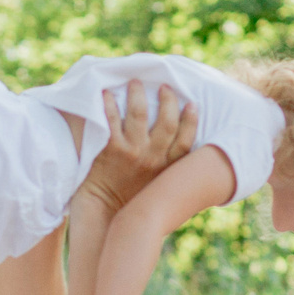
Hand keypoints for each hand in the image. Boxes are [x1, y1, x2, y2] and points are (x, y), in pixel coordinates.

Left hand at [77, 79, 198, 214]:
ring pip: (139, 114)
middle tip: (165, 87)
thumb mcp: (157, 189)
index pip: (186, 141)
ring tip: (135, 82)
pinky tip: (107, 93)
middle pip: (167, 122)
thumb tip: (179, 154)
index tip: (191, 103)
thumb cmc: (130, 202)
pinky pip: (111, 119)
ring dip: (138, 94)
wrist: (102, 212)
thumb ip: (169, 173)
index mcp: (167, 169)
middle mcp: (152, 158)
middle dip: (168, 100)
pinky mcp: (110, 149)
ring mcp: (132, 152)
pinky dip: (109, 104)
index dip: (191, 120)